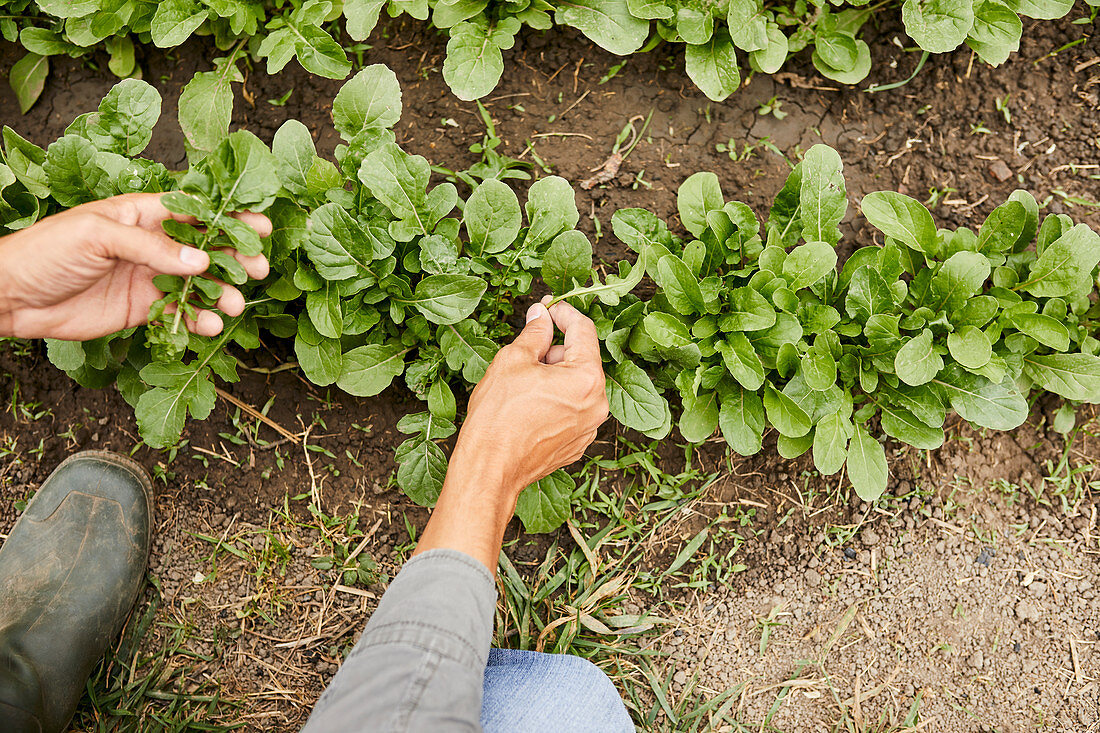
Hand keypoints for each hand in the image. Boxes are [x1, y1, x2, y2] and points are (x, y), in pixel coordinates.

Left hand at [0, 193, 270, 340]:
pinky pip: (179, 314)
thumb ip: (151, 247)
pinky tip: (210, 325)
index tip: (260, 225)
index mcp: (141, 215)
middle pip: (206, 248)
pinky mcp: (142, 310)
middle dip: (235, 257)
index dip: (229, 217)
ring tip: (235, 303)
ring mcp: (149, 278)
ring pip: (198, 284)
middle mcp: (151, 245)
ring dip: (222, 293)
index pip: (194, 212)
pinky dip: (199, 321)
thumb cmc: (47, 251)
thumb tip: (200, 260)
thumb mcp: (98, 235)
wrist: (13, 295)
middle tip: (259, 268)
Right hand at [414, 297, 608, 570]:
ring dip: (555, 376)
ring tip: (522, 383)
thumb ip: (534, 334)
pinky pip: (572, 410)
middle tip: (526, 351)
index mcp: (587, 378)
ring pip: (577, 386)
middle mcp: (597, 404)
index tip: (548, 307)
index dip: (563, 313)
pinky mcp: (577, 443)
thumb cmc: (498, 417)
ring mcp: (589, 427)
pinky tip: (529, 405)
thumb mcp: (512, 361)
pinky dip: (556, 400)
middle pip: (582, 360)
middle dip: (556, 350)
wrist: (490, 468)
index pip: (584, 330)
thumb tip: (540, 316)